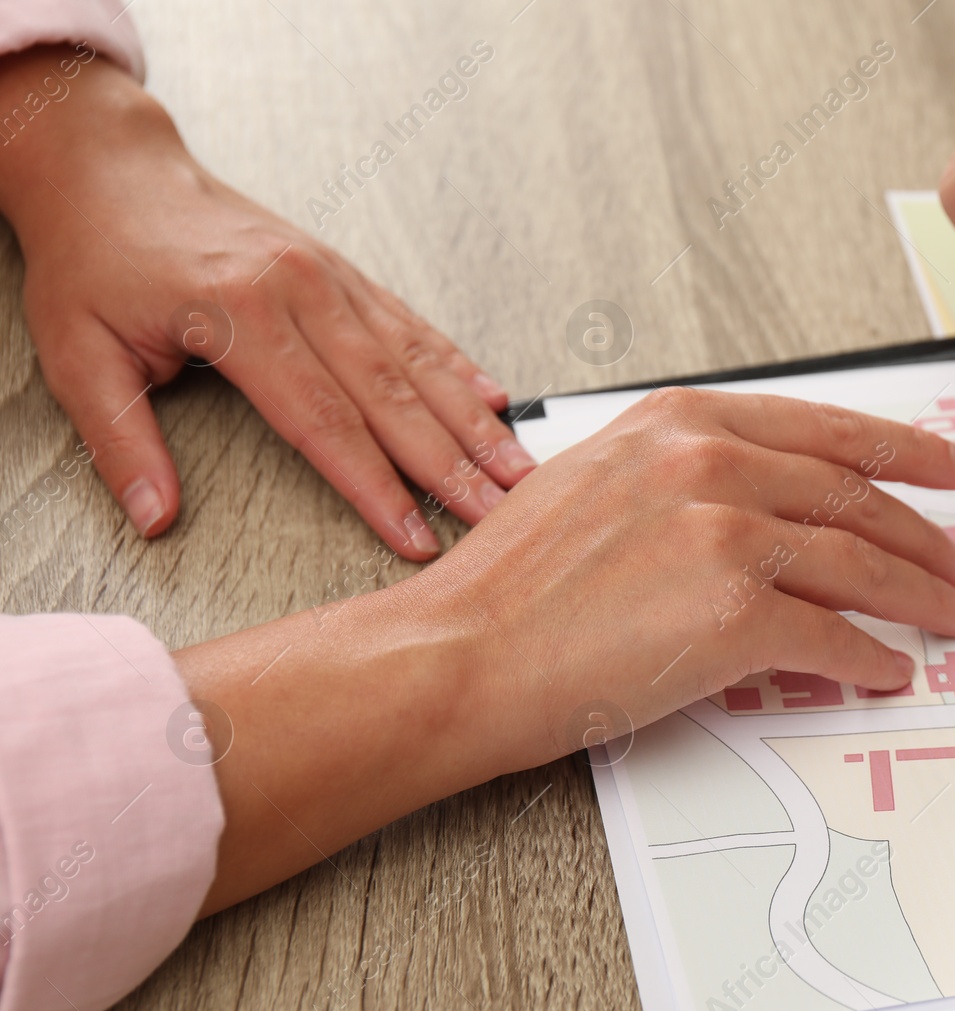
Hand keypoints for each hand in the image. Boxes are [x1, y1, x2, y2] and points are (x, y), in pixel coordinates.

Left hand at [0, 46, 534, 559]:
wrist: (112, 169)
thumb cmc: (94, 259)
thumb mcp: (78, 353)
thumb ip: (121, 442)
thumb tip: (154, 518)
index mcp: (238, 314)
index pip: (323, 422)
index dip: (376, 487)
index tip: (416, 536)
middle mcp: (299, 290)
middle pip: (392, 394)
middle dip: (452, 463)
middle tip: (500, 513)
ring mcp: (329, 277)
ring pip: (417, 360)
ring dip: (472, 421)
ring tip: (517, 468)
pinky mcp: (341, 270)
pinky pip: (411, 324)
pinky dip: (458, 365)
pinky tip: (493, 400)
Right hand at [176, 388, 954, 910]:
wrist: (460, 653)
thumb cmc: (515, 585)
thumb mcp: (599, 482)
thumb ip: (687, 475)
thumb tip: (764, 506)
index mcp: (681, 421)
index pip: (824, 429)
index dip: (903, 449)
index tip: (953, 465)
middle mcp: (711, 462)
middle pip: (856, 498)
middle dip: (925, 535)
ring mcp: (726, 534)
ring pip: (861, 564)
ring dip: (920, 596)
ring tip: (954, 617)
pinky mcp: (733, 614)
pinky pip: (833, 637)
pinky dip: (871, 658)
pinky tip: (889, 671)